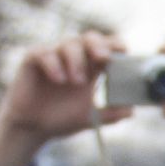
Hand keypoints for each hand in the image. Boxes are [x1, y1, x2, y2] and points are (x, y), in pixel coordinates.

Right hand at [0, 31, 127, 165]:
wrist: (34, 128)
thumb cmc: (63, 118)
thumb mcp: (92, 117)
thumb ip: (112, 113)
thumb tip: (131, 109)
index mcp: (92, 67)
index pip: (108, 47)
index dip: (116, 46)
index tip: (125, 53)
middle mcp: (75, 57)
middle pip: (90, 38)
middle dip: (98, 45)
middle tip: (103, 58)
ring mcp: (54, 56)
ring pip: (69, 44)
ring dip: (76, 61)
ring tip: (77, 81)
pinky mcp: (33, 60)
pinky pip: (44, 53)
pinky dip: (54, 64)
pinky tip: (59, 79)